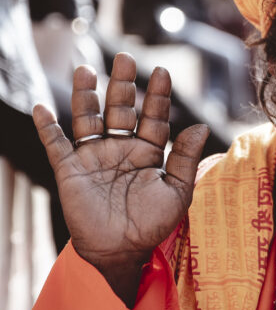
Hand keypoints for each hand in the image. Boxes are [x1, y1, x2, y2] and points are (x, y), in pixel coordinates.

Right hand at [33, 52, 208, 275]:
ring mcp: (94, 157)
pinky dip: (47, 127)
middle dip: (123, 84)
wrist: (121, 252)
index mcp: (148, 152)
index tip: (163, 71)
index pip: (153, 117)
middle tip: (125, 57)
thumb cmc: (152, 225)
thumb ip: (185, 158)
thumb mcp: (177, 192)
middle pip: (121, 109)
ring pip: (88, 118)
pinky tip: (42, 107)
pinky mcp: (71, 170)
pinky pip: (56, 144)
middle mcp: (121, 148)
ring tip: (84, 69)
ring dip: (85, 95)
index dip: (157, 95)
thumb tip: (200, 125)